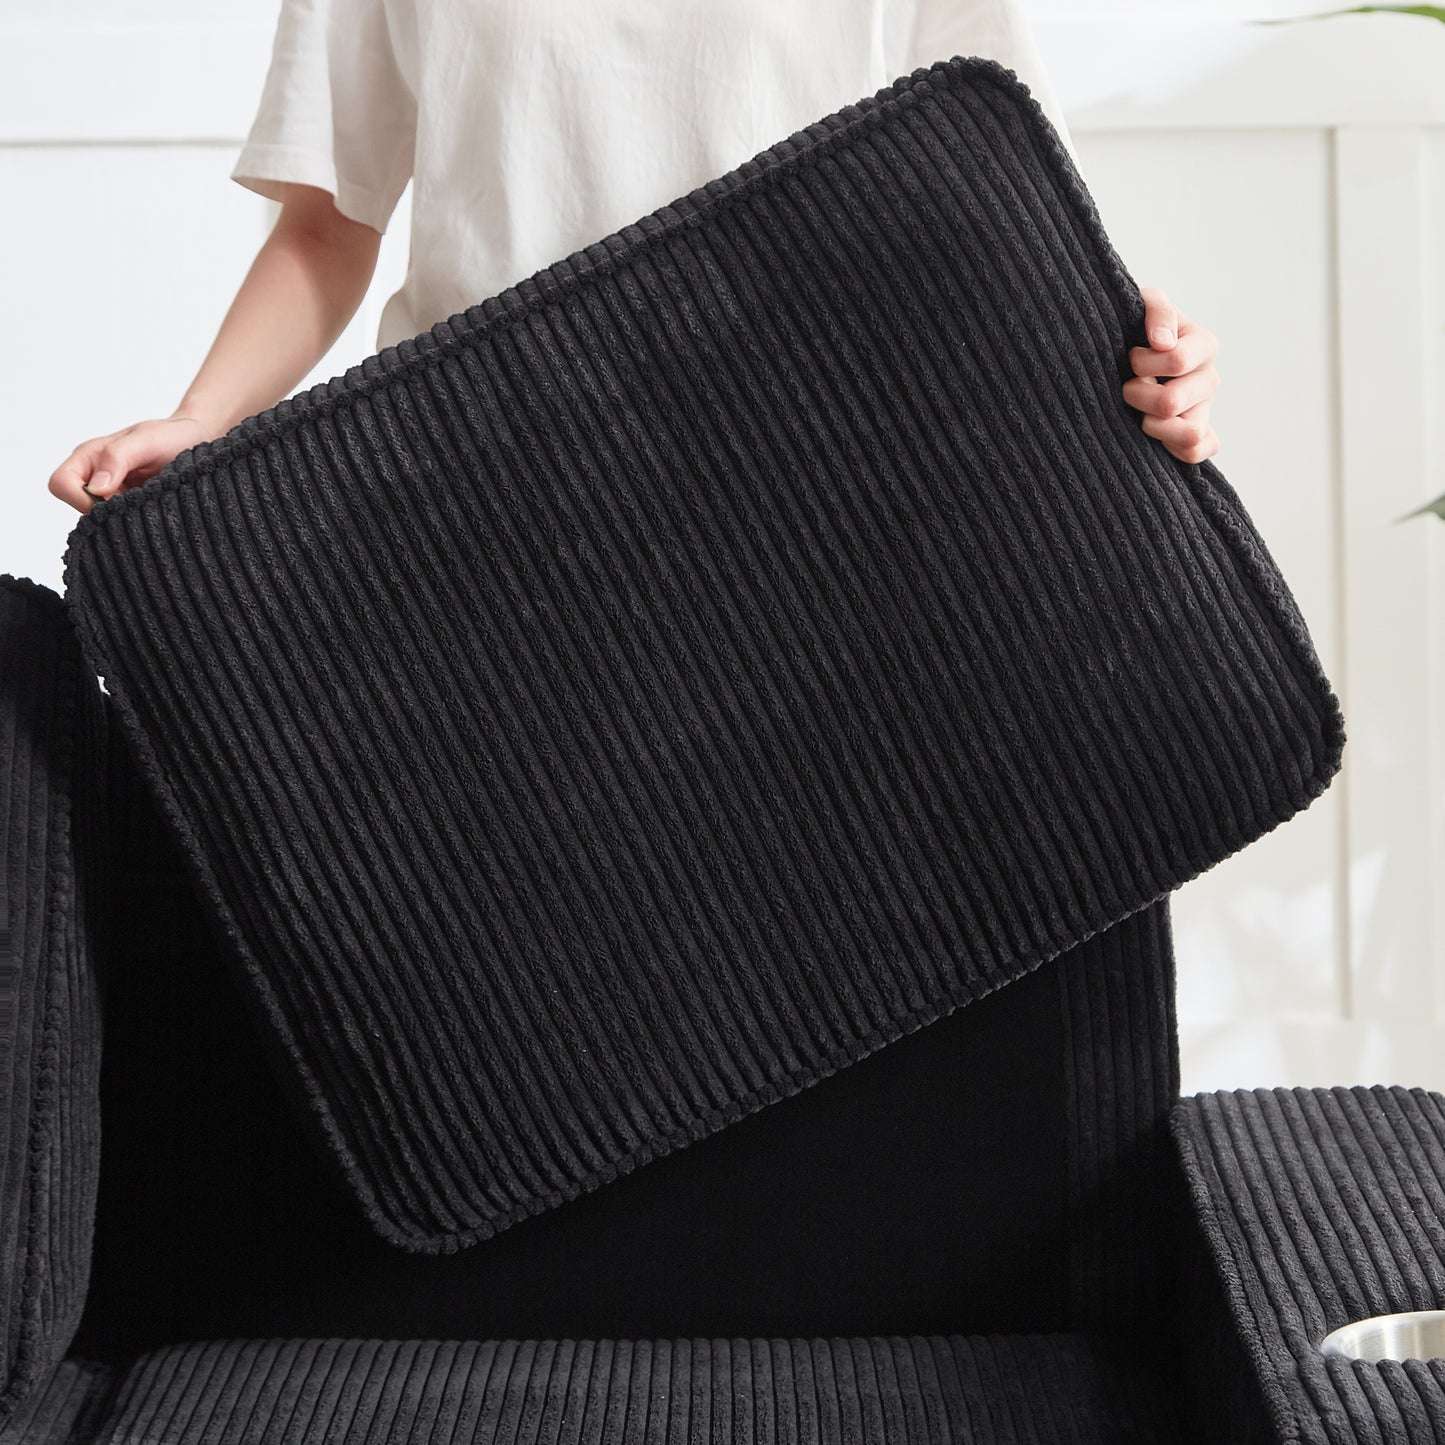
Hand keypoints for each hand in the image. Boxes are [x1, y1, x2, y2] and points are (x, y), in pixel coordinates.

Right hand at [49, 414, 213, 515]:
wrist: (199, 441)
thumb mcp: (146, 440)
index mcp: (90, 457)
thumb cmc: (171, 434)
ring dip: (125, 520)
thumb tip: (96, 488)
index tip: (115, 501)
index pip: (61, 485)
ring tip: (152, 507)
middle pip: (78, 509)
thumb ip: (117, 457)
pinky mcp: (132, 509)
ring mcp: (113, 495)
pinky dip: (138, 524)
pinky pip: (124, 525)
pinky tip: (156, 514)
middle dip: (106, 515)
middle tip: (140, 506)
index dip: (80, 498)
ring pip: (102, 522)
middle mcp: (96, 478)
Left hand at [1120, 286, 1220, 464]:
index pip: (1175, 361)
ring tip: (1139, 414)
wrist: (1122, 356)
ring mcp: (1204, 409)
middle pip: (1173, 402)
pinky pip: (1200, 452)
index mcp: (1202, 345)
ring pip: (1189, 433)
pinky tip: (1154, 436)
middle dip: (1138, 397)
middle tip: (1127, 388)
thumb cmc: (1134, 328)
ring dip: (1154, 427)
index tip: (1130, 356)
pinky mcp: (1196, 435)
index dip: (1143, 363)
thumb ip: (1156, 310)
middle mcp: (1208, 378)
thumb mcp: (1142, 304)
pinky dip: (1175, 449)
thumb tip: (1162, 341)